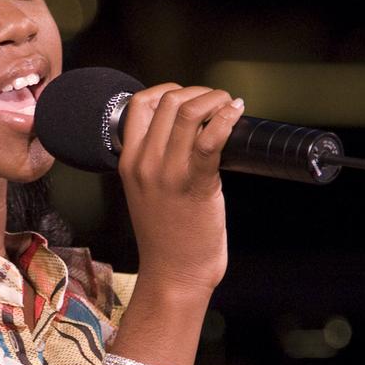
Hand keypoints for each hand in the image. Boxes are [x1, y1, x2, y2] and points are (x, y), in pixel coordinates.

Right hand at [118, 84, 243, 293]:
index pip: (140, 104)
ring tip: (229, 106)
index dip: (168, 91)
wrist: (174, 273)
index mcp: (128, 162)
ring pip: (189, 112)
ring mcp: (169, 173)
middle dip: (199, 92)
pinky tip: (236, 115)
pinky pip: (211, 138)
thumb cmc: (167, 237)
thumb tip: (186, 132)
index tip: (189, 98)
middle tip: (218, 102)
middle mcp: (145, 163)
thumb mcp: (146, 192)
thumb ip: (156, 161)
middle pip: (168, 101)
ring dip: (216, 100)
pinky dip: (227, 118)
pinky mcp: (196, 184)